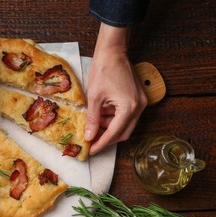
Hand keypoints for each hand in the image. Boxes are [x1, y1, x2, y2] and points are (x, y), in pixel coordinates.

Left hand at [85, 23, 146, 154]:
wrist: (113, 51)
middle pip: (123, 133)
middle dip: (106, 138)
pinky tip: (101, 114)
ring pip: (125, 125)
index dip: (101, 144)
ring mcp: (141, 102)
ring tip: (93, 123)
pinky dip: (114, 118)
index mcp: (129, 108)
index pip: (114, 133)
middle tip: (91, 141)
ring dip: (109, 127)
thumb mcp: (94, 97)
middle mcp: (139, 107)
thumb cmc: (103, 70)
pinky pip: (126, 115)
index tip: (90, 151)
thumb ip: (92, 119)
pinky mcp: (138, 98)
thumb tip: (89, 136)